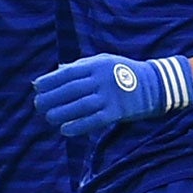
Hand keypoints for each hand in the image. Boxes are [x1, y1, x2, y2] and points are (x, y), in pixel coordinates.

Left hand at [33, 52, 192, 137]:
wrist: (156, 85)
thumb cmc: (122, 72)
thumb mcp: (103, 62)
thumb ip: (79, 67)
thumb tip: (53, 73)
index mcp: (97, 65)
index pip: (68, 73)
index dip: (50, 81)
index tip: (36, 88)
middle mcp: (102, 79)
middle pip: (71, 89)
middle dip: (51, 98)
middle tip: (38, 105)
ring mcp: (111, 95)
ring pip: (80, 105)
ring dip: (61, 113)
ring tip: (48, 117)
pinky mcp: (118, 111)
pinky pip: (95, 120)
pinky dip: (78, 126)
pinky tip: (65, 130)